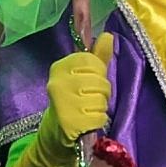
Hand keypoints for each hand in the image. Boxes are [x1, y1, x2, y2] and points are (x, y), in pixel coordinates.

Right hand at [41, 32, 113, 154]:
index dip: (98, 72)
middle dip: (101, 92)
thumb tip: (108, 35)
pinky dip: (98, 121)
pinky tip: (87, 121)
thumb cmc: (74, 98)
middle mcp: (58, 83)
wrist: (57, 131)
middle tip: (88, 98)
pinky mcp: (70, 122)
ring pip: (101, 99)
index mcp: (59, 67)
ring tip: (87, 110)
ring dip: (100, 107)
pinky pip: (100, 117)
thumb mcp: (84, 74)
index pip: (92, 61)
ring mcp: (63, 103)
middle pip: (100, 81)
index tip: (88, 80)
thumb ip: (97, 56)